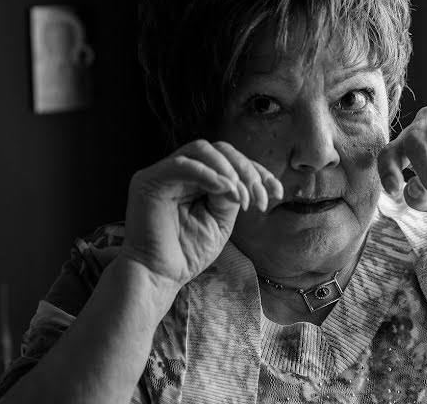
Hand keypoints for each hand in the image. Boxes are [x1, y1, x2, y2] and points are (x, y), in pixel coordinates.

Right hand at [122, 139, 282, 288]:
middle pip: (220, 150)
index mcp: (199, 179)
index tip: (277, 193)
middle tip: (259, 199)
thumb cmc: (188, 252)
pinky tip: (225, 189)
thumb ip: (231, 195)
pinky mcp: (148, 180)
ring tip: (241, 196)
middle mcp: (181, 170)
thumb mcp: (221, 220)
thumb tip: (241, 180)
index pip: (231, 162)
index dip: (257, 172)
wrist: (160, 276)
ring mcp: (163, 173)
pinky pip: (181, 165)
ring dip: (229, 170)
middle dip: (247, 171)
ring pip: (202, 150)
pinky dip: (207, 173)